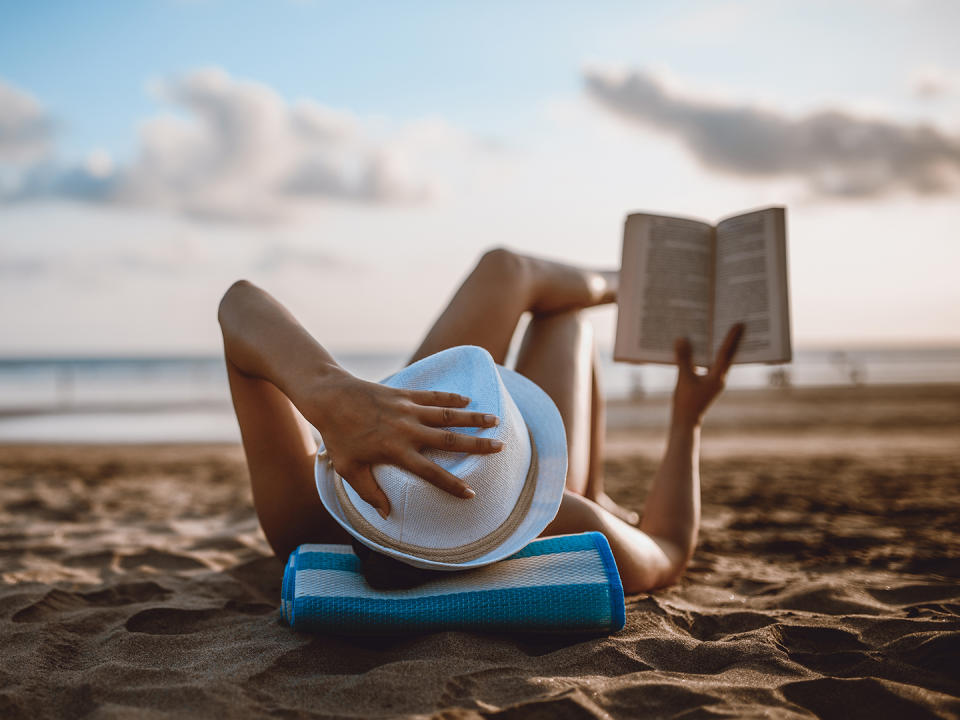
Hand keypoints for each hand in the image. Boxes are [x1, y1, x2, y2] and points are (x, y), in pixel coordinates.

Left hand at [300, 370, 501, 517]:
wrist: (330, 398)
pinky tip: (467, 399)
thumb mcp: (349, 469)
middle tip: (499, 447)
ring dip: (473, 417)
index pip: (430, 472)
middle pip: (449, 440)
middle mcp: (408, 430)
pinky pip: (433, 396)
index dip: (451, 484)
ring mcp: (408, 410)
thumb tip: (387, 515)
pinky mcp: (405, 394)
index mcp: (396, 452)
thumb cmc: (337, 436)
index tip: (471, 493)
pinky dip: (452, 397)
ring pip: (448, 415)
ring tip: (495, 420)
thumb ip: (369, 492)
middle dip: (477, 445)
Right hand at [672, 324, 743, 427]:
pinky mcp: (707, 383)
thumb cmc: (686, 402)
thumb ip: (683, 358)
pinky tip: (703, 348)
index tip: (739, 324)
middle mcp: (719, 378)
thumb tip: (682, 339)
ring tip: (723, 331)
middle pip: (728, 355)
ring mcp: (714, 381)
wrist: (685, 421)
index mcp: (718, 377)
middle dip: (732, 340)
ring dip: (722, 346)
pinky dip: (709, 355)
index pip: (726, 353)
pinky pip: (710, 364)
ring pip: (720, 360)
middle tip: (738, 324)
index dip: (731, 337)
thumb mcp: (683, 378)